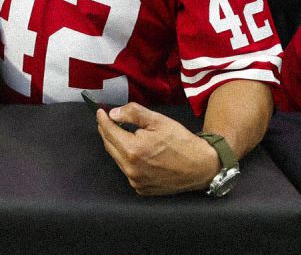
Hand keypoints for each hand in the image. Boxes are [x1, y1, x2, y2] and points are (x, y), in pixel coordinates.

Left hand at [96, 102, 219, 194]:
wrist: (200, 166)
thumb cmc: (181, 142)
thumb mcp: (158, 120)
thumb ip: (133, 113)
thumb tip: (113, 114)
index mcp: (133, 150)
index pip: (109, 132)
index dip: (103, 120)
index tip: (100, 112)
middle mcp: (130, 168)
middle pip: (110, 146)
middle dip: (107, 132)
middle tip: (107, 120)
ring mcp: (135, 181)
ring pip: (118, 159)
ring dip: (117, 146)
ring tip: (121, 133)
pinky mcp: (141, 188)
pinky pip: (127, 170)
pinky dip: (127, 160)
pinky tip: (135, 151)